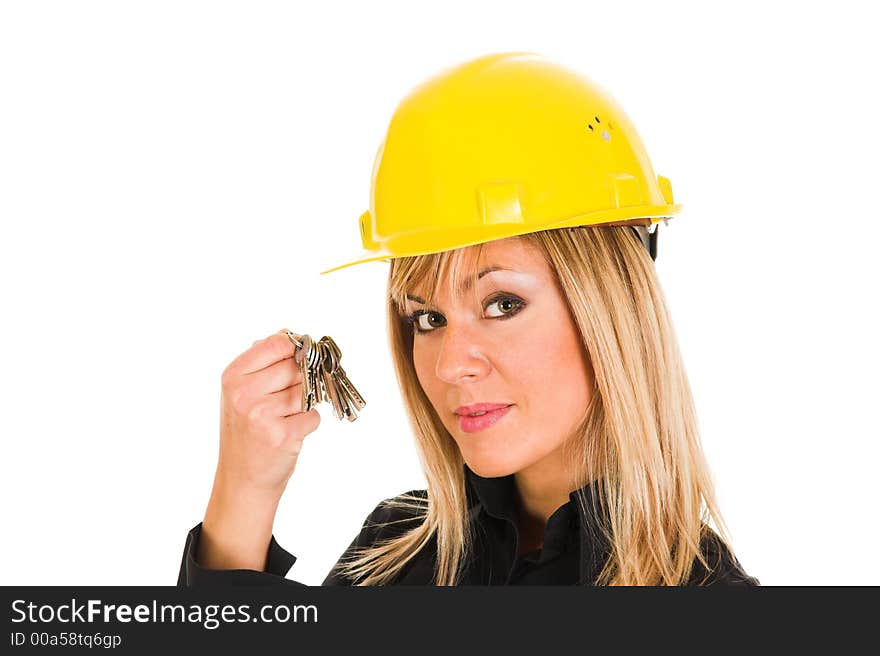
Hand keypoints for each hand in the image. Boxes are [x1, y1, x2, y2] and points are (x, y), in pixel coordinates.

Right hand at [197, 330, 320, 571]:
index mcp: (233, 376)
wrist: (242, 478)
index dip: (297, 348)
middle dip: (303, 380)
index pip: (276, 344)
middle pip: (296, 367)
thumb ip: (263, 362)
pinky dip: (308, 423)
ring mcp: (263, 415)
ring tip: (286, 417)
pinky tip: (290, 432)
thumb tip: (288, 334)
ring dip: (306, 403)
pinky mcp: (283, 435)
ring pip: (308, 391)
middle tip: (290, 396)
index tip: (303, 355)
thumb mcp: (240, 392)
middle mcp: (244, 394)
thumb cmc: (245, 431)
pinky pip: (313, 415)